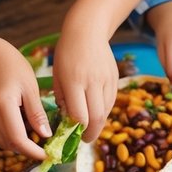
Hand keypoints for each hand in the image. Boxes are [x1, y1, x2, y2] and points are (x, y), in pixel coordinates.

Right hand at [0, 36, 50, 160]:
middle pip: (11, 145)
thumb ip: (37, 113)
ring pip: (5, 145)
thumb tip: (46, 136)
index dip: (33, 152)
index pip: (17, 139)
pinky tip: (19, 126)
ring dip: (21, 143)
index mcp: (2, 105)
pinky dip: (10, 140)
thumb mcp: (31, 87)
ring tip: (32, 126)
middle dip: (30, 148)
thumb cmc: (13, 68)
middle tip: (46, 140)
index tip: (48, 156)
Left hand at [52, 24, 116, 143]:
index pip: (79, 115)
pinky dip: (104, 111)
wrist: (88, 31)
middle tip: (85, 139)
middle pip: (96, 117)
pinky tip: (96, 112)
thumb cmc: (66, 53)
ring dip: (98, 123)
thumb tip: (68, 120)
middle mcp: (92, 82)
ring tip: (90, 128)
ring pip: (106, 112)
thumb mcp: (57, 75)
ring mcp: (106, 80)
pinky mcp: (115, 79)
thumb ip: (62, 99)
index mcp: (74, 81)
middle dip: (91, 133)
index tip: (73, 136)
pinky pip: (111, 102)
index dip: (77, 130)